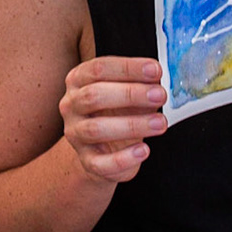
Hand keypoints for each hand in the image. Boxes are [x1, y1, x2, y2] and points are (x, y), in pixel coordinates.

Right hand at [59, 55, 167, 184]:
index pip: (98, 69)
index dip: (128, 68)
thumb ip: (139, 84)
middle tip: (159, 95)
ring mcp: (75, 134)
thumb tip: (159, 80)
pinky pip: (101, 163)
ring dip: (132, 125)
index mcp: (78, 80)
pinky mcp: (86, 161)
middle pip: (94, 96)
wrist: (102, 149)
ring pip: (96, 129)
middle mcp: (71, 105)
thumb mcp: (125, 93)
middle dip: (131, 94)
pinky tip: (143, 150)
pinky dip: (124, 158)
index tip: (155, 70)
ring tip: (160, 123)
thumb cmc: (116, 113)